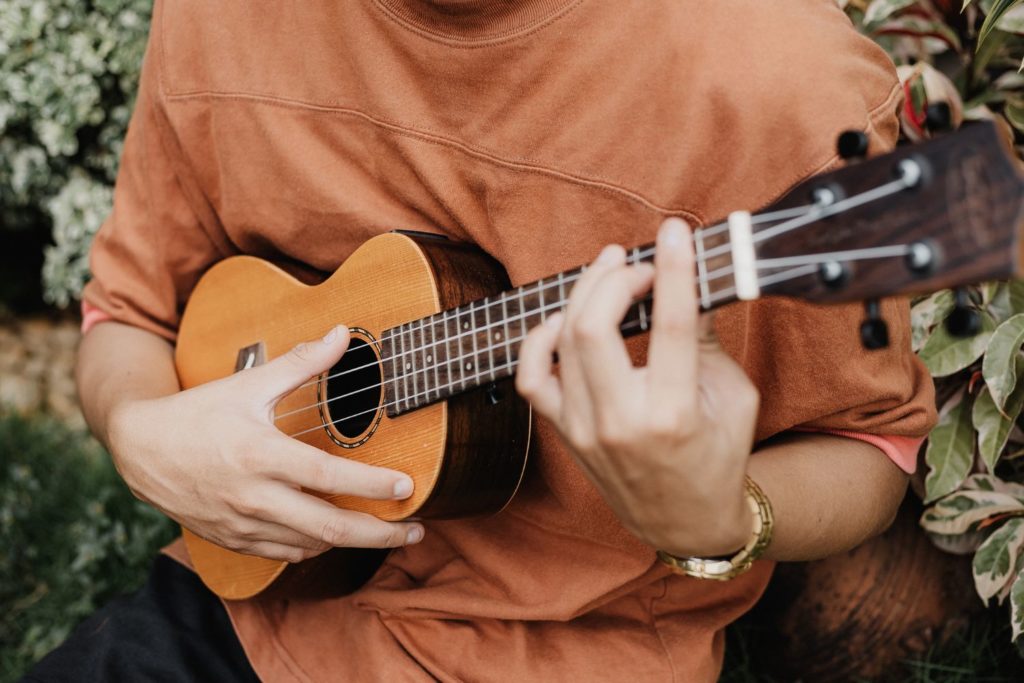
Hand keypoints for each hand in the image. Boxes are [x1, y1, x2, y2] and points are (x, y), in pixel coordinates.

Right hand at [106, 325, 423, 562]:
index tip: (407, 487)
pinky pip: (285, 553)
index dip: (372, 486)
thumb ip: (301, 362)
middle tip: (414, 531)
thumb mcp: (249, 383)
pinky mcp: (234, 540)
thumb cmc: (198, 413)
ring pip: (310, 545)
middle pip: (328, 527)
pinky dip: (316, 547)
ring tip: (388, 534)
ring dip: (353, 543)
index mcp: (260, 455)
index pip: (328, 478)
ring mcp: (242, 524)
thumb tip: (343, 334)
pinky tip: (336, 535)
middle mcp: (253, 497)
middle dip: (379, 535)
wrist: (140, 450)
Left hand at [516, 218, 759, 556]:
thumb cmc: (717, 456)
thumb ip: (705, 339)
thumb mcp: (733, 397)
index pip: (669, 325)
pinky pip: (532, 377)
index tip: (675, 233)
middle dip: (613, 278)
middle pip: (593, 326)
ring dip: (583, 294)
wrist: (684, 521)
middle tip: (637, 262)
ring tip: (609, 271)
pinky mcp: (566, 432)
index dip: (672, 269)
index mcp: (674, 414)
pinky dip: (539, 340)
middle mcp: (622, 422)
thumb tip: (685, 278)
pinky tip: (563, 318)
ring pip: (561, 342)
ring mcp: (585, 429)